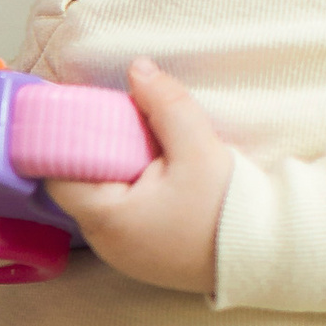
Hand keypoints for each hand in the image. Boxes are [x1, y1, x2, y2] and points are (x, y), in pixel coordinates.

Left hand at [45, 60, 232, 296]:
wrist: (267, 256)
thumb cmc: (230, 209)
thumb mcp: (199, 148)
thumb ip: (166, 105)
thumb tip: (138, 69)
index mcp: (107, 219)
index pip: (58, 173)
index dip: (66, 139)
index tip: (82, 110)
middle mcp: (105, 243)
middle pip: (79, 185)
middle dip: (95, 149)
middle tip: (120, 118)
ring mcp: (122, 255)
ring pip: (101, 200)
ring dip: (115, 170)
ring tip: (143, 143)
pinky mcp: (142, 257)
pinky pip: (121, 216)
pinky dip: (129, 190)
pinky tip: (154, 172)